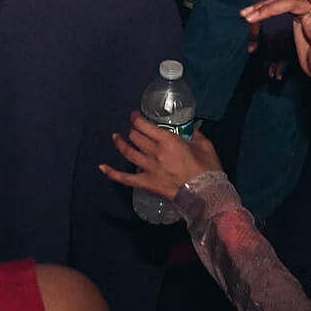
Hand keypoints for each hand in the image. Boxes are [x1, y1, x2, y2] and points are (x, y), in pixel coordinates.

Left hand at [99, 113, 221, 201]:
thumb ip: (195, 134)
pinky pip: (125, 178)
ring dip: (119, 143)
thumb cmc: (208, 169)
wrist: (206, 195)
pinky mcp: (146, 183)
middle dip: (132, 129)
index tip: (135, 116)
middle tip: (132, 127)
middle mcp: (154, 152)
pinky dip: (112, 173)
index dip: (136, 118)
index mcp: (168, 141)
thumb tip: (190, 129)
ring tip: (115, 137)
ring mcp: (148, 168)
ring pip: (128, 152)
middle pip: (135, 136)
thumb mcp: (205, 145)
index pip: (144, 125)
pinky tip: (102, 167)